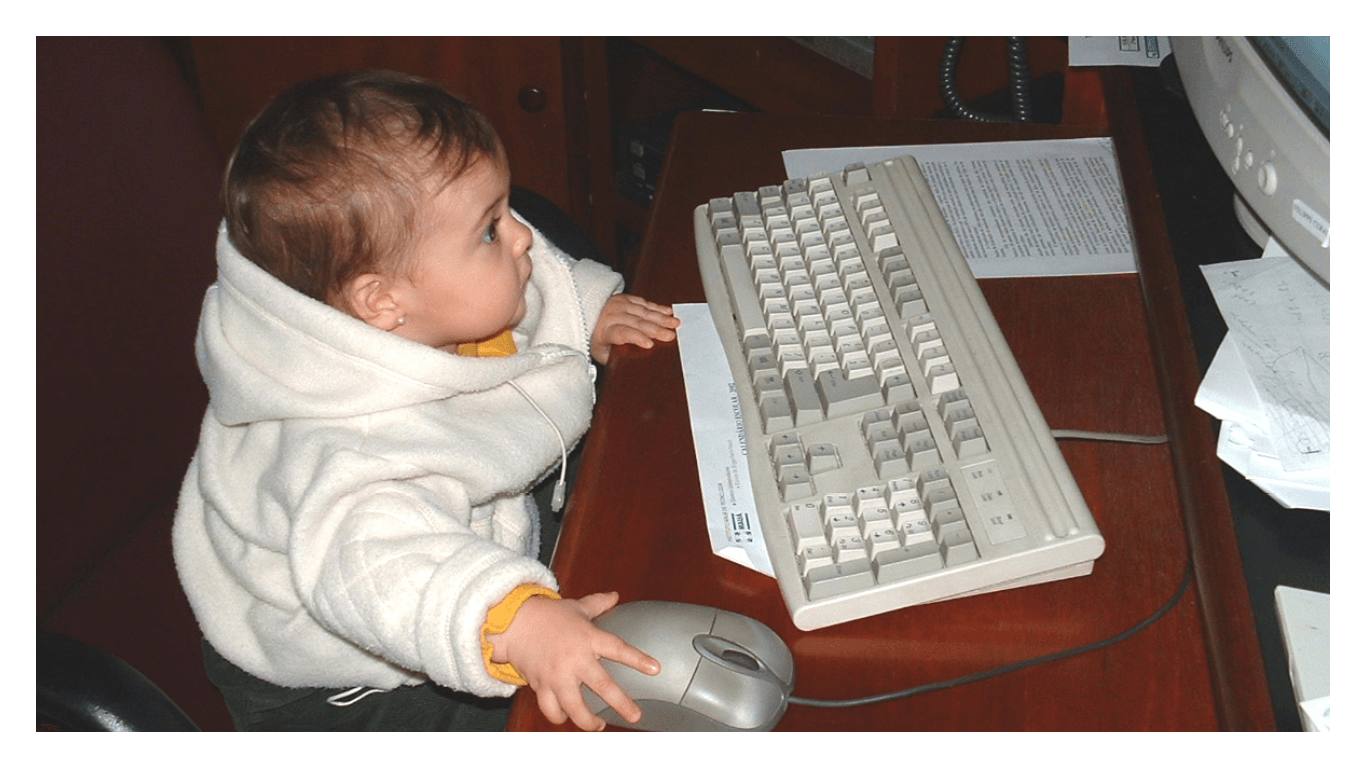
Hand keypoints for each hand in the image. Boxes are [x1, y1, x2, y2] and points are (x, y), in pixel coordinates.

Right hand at [487, 591, 659, 730]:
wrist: (513, 622)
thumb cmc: (547, 615)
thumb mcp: (576, 607)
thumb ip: (598, 604)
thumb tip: (615, 595)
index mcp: (587, 637)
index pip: (618, 648)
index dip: (637, 659)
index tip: (655, 669)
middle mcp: (574, 658)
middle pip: (602, 685)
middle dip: (620, 703)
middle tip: (635, 716)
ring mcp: (557, 674)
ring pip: (574, 706)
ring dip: (588, 721)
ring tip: (598, 726)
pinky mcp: (540, 685)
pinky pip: (551, 709)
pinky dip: (559, 716)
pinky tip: (566, 718)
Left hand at [590, 294, 680, 364]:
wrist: (587, 317)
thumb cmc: (597, 339)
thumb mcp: (601, 353)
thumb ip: (615, 357)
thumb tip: (632, 364)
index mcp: (604, 331)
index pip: (621, 333)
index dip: (636, 338)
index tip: (649, 344)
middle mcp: (611, 315)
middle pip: (637, 322)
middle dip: (656, 329)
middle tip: (670, 335)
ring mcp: (618, 305)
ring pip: (643, 311)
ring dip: (661, 317)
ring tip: (674, 323)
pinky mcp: (625, 298)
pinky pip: (643, 302)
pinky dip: (657, 307)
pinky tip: (667, 312)